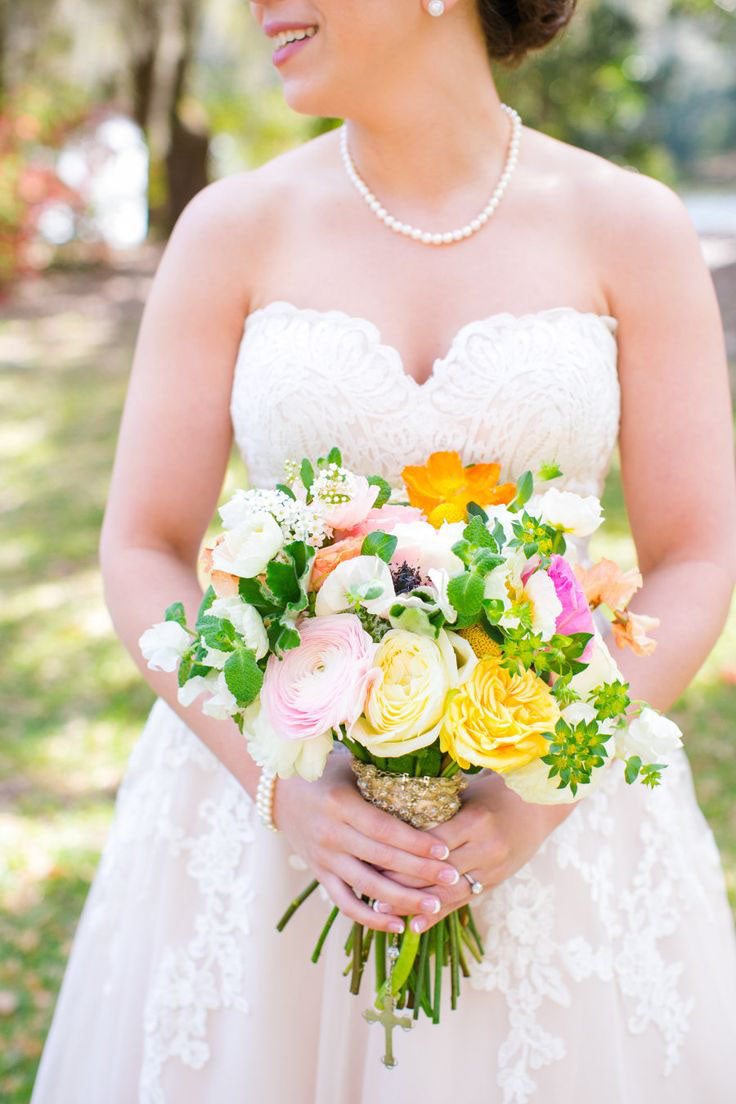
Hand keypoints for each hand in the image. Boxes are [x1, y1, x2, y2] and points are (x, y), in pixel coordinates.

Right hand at [272, 750, 462, 933]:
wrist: (280, 794)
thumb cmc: (326, 775)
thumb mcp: (351, 768)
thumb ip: (383, 780)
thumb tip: (430, 785)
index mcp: (340, 804)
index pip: (384, 828)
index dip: (414, 841)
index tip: (444, 849)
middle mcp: (330, 834)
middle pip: (381, 859)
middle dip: (420, 871)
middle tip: (453, 878)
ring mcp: (323, 858)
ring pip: (367, 886)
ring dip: (402, 899)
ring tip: (435, 905)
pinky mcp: (319, 875)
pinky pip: (345, 903)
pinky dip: (371, 918)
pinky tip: (398, 925)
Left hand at [374, 771, 576, 933]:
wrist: (538, 808)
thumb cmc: (494, 793)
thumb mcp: (466, 793)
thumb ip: (434, 806)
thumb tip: (388, 814)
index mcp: (476, 821)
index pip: (431, 843)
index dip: (401, 853)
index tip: (371, 855)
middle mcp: (486, 849)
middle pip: (436, 873)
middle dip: (401, 882)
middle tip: (366, 885)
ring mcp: (492, 870)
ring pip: (448, 894)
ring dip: (415, 904)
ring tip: (382, 910)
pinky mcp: (493, 883)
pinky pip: (462, 902)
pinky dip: (437, 914)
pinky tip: (414, 925)